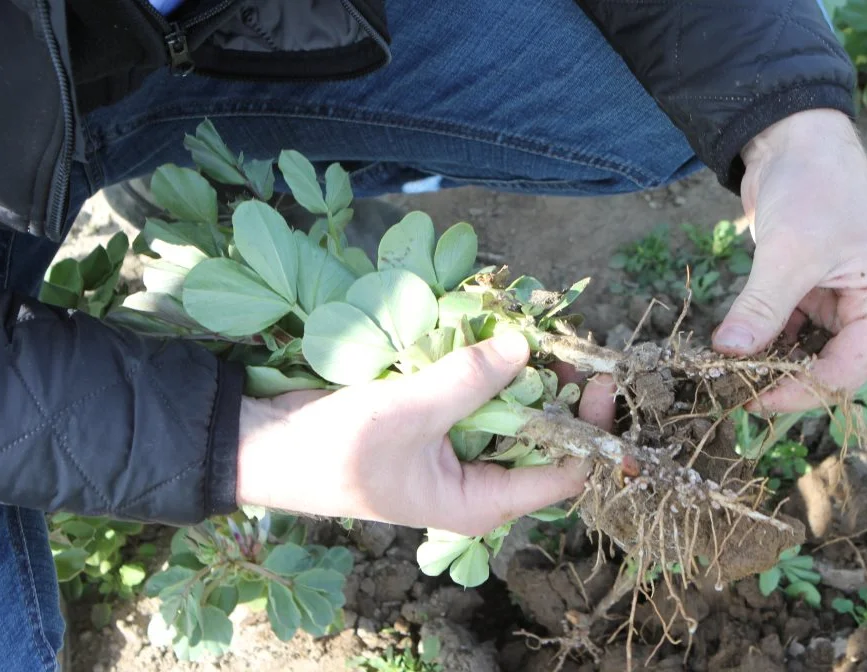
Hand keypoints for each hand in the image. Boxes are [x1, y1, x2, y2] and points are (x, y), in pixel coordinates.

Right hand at [235, 332, 616, 535]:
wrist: (268, 445)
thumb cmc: (336, 450)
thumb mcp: (408, 413)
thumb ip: (469, 380)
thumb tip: (524, 348)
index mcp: (481, 503)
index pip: (564, 476)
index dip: (589, 430)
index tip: (598, 378)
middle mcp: (479, 481)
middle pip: (545, 438)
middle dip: (561, 391)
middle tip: (571, 341)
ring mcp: (459, 450)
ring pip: (515, 411)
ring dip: (526, 372)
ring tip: (540, 329)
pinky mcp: (440, 421)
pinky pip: (481, 394)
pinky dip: (490, 365)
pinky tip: (498, 331)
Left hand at [713, 109, 866, 411]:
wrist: (797, 138)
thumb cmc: (814, 185)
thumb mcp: (789, 251)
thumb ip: (762, 308)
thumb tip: (728, 354)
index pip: (847, 372)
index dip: (799, 392)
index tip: (750, 397)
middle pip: (829, 369)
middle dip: (782, 381)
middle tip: (731, 391)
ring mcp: (846, 305)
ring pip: (807, 355)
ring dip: (770, 364)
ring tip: (727, 375)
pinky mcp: (816, 296)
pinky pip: (792, 335)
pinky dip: (765, 342)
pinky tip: (733, 350)